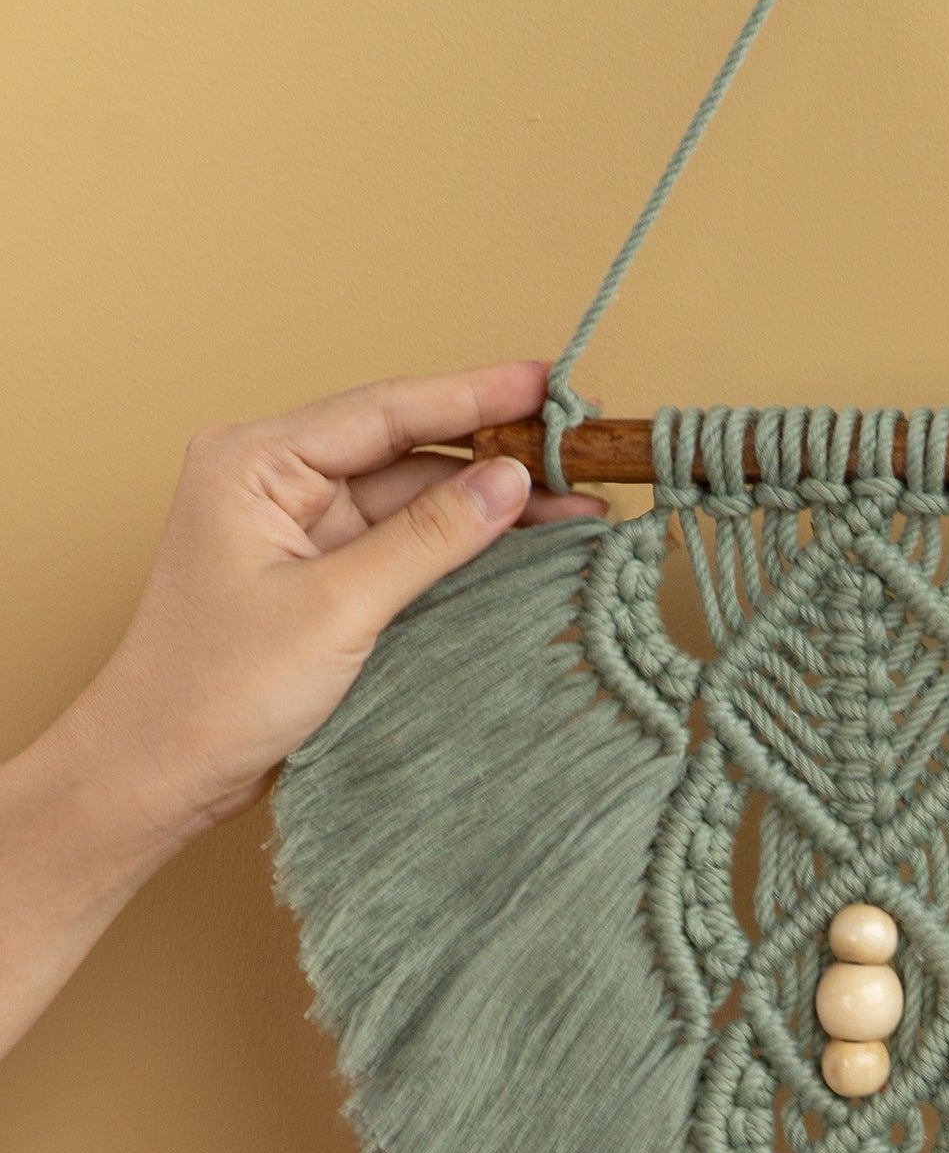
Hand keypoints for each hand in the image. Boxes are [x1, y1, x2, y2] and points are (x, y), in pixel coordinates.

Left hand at [0, 362, 601, 1055]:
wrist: (163, 771)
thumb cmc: (216, 689)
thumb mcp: (337, 609)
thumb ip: (428, 539)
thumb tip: (508, 482)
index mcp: (256, 461)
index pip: (385, 411)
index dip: (475, 395)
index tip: (546, 382)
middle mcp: (275, 482)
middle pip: (406, 452)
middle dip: (495, 454)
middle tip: (581, 448)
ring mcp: (298, 532)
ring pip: (412, 503)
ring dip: (488, 508)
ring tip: (575, 507)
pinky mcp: (318, 581)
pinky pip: (402, 549)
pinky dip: (459, 549)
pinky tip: (520, 546)